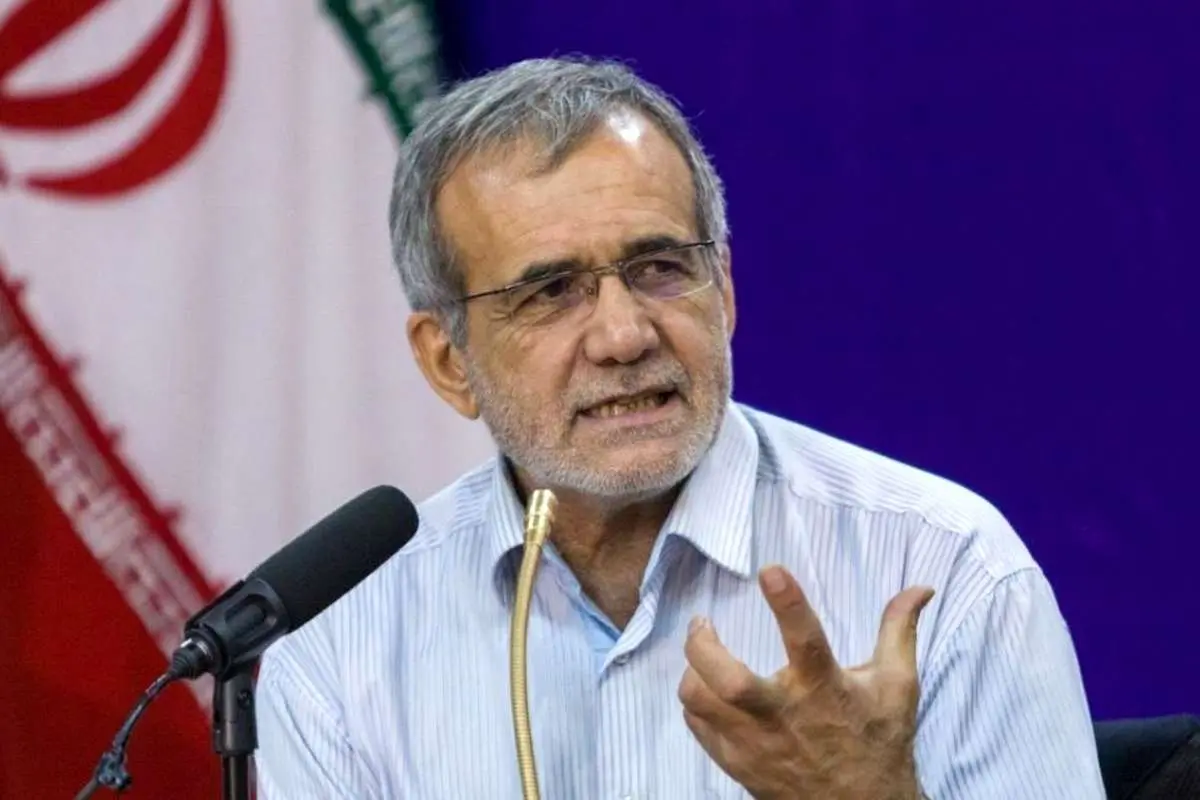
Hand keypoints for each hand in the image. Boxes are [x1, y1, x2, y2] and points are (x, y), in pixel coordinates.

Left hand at [678, 564, 933, 799]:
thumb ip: (899, 632)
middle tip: (702, 623)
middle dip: (703, 647)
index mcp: (826, 690)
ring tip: (702, 656)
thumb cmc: (879, 743)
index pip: (806, 641)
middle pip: (729, 682)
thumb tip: (920, 588)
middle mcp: (786, 717)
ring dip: (694, 674)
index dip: (788, 603)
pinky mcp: (739, 765)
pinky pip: (699, 728)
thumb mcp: (897, 686)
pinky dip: (696, 704)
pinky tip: (707, 690)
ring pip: (702, 704)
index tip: (770, 571)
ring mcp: (757, 745)